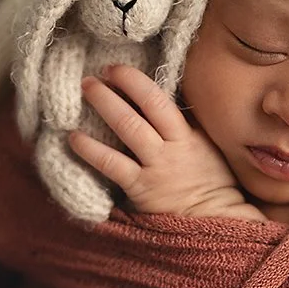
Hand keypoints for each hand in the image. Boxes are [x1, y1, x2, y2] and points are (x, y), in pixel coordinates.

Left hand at [68, 65, 265, 220]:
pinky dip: (90, 149)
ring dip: (104, 106)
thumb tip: (161, 95)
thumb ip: (186, 124)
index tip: (117, 68)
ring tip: (85, 91)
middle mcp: (172, 147)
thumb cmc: (211, 180)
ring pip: (128, 129)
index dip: (136, 81)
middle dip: (117, 87)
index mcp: (188, 135)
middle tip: (94, 74)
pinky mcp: (140, 188)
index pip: (161, 100)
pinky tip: (74, 137)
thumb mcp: (207, 146)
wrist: (214, 218)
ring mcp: (155, 167)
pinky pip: (112, 165)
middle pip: (143, 108)